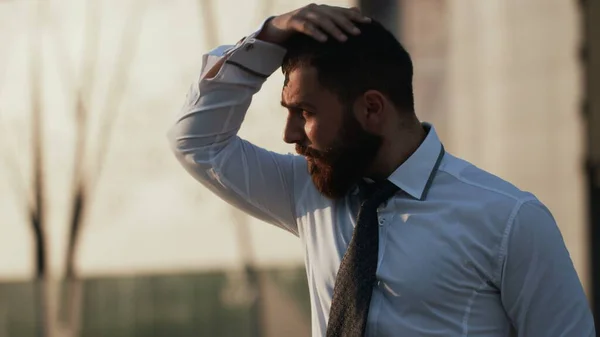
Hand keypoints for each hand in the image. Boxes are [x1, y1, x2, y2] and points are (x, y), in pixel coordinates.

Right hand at [256, 4, 370, 44]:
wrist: (275, 29)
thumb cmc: (300, 29)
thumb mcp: (318, 26)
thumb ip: (334, 21)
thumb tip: (355, 14)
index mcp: (321, 9)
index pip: (341, 11)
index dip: (354, 16)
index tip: (368, 23)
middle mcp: (314, 9)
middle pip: (333, 15)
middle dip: (346, 24)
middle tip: (357, 33)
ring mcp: (303, 14)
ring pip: (321, 20)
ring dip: (333, 29)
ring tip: (343, 39)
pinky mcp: (293, 21)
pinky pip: (306, 26)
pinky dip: (315, 32)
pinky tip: (323, 40)